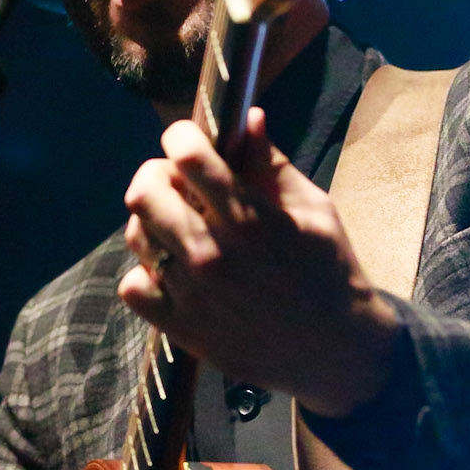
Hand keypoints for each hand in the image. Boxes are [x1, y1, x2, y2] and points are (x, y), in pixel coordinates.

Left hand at [118, 107, 398, 417]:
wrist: (336, 351)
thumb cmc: (330, 272)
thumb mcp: (314, 211)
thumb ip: (272, 164)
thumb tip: (247, 118)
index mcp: (248, 218)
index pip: (186, 156)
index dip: (182, 136)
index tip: (189, 139)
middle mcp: (212, 253)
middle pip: (144, 192)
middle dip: (158, 174)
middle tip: (178, 182)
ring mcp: (192, 293)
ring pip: (137, 235)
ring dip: (153, 222)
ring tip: (179, 226)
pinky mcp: (181, 327)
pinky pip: (133, 286)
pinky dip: (145, 273)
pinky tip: (171, 270)